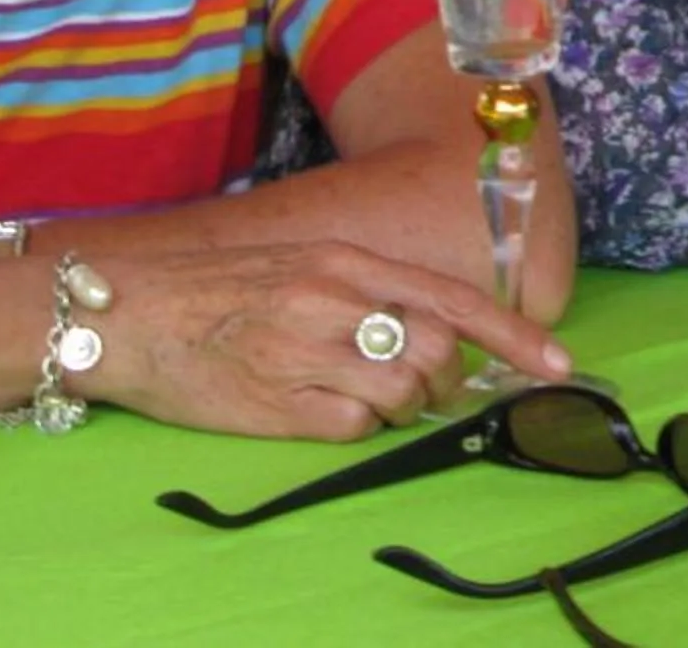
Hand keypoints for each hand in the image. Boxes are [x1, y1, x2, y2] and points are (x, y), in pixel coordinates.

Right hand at [74, 240, 574, 440]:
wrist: (129, 313)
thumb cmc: (220, 289)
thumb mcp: (303, 262)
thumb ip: (368, 291)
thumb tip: (435, 332)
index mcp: (346, 259)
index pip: (453, 298)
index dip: (514, 334)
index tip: (558, 363)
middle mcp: (334, 300)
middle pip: (436, 354)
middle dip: (446, 380)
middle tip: (423, 387)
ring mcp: (307, 353)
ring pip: (402, 395)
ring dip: (400, 407)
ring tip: (360, 392)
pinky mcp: (279, 406)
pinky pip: (352, 428)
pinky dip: (353, 426)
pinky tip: (318, 408)